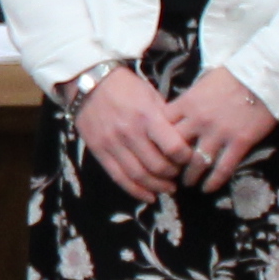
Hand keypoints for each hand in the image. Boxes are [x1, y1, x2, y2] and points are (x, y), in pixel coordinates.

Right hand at [71, 67, 189, 199]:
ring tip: (167, 188)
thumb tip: (182, 140)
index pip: (174, 147)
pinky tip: (149, 196)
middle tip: (178, 174)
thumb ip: (165, 118)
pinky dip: (136, 191)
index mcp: (147, 116)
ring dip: (157, 187)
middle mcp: (130, 133)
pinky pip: (119, 178)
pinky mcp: (99, 152)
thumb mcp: (151, 95)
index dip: (186, 157)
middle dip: (172, 175)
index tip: (190, 158)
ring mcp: (112, 144)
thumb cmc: (126, 87)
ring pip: (139, 176)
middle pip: (158, 166)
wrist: (88, 82)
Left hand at [159, 68, 278, 188]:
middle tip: (169, 173)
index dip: (157, 141)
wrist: (262, 76)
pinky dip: (213, 182)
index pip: (161, 127)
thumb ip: (187, 102)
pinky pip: (223, 168)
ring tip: (188, 183)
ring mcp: (219, 133)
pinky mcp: (239, 142)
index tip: (158, 151)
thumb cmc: (231, 77)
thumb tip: (174, 117)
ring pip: (197, 163)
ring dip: (190, 177)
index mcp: (187, 103)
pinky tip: (208, 188)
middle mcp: (199, 120)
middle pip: (175, 148)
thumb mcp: (201, 84)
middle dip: (170, 164)